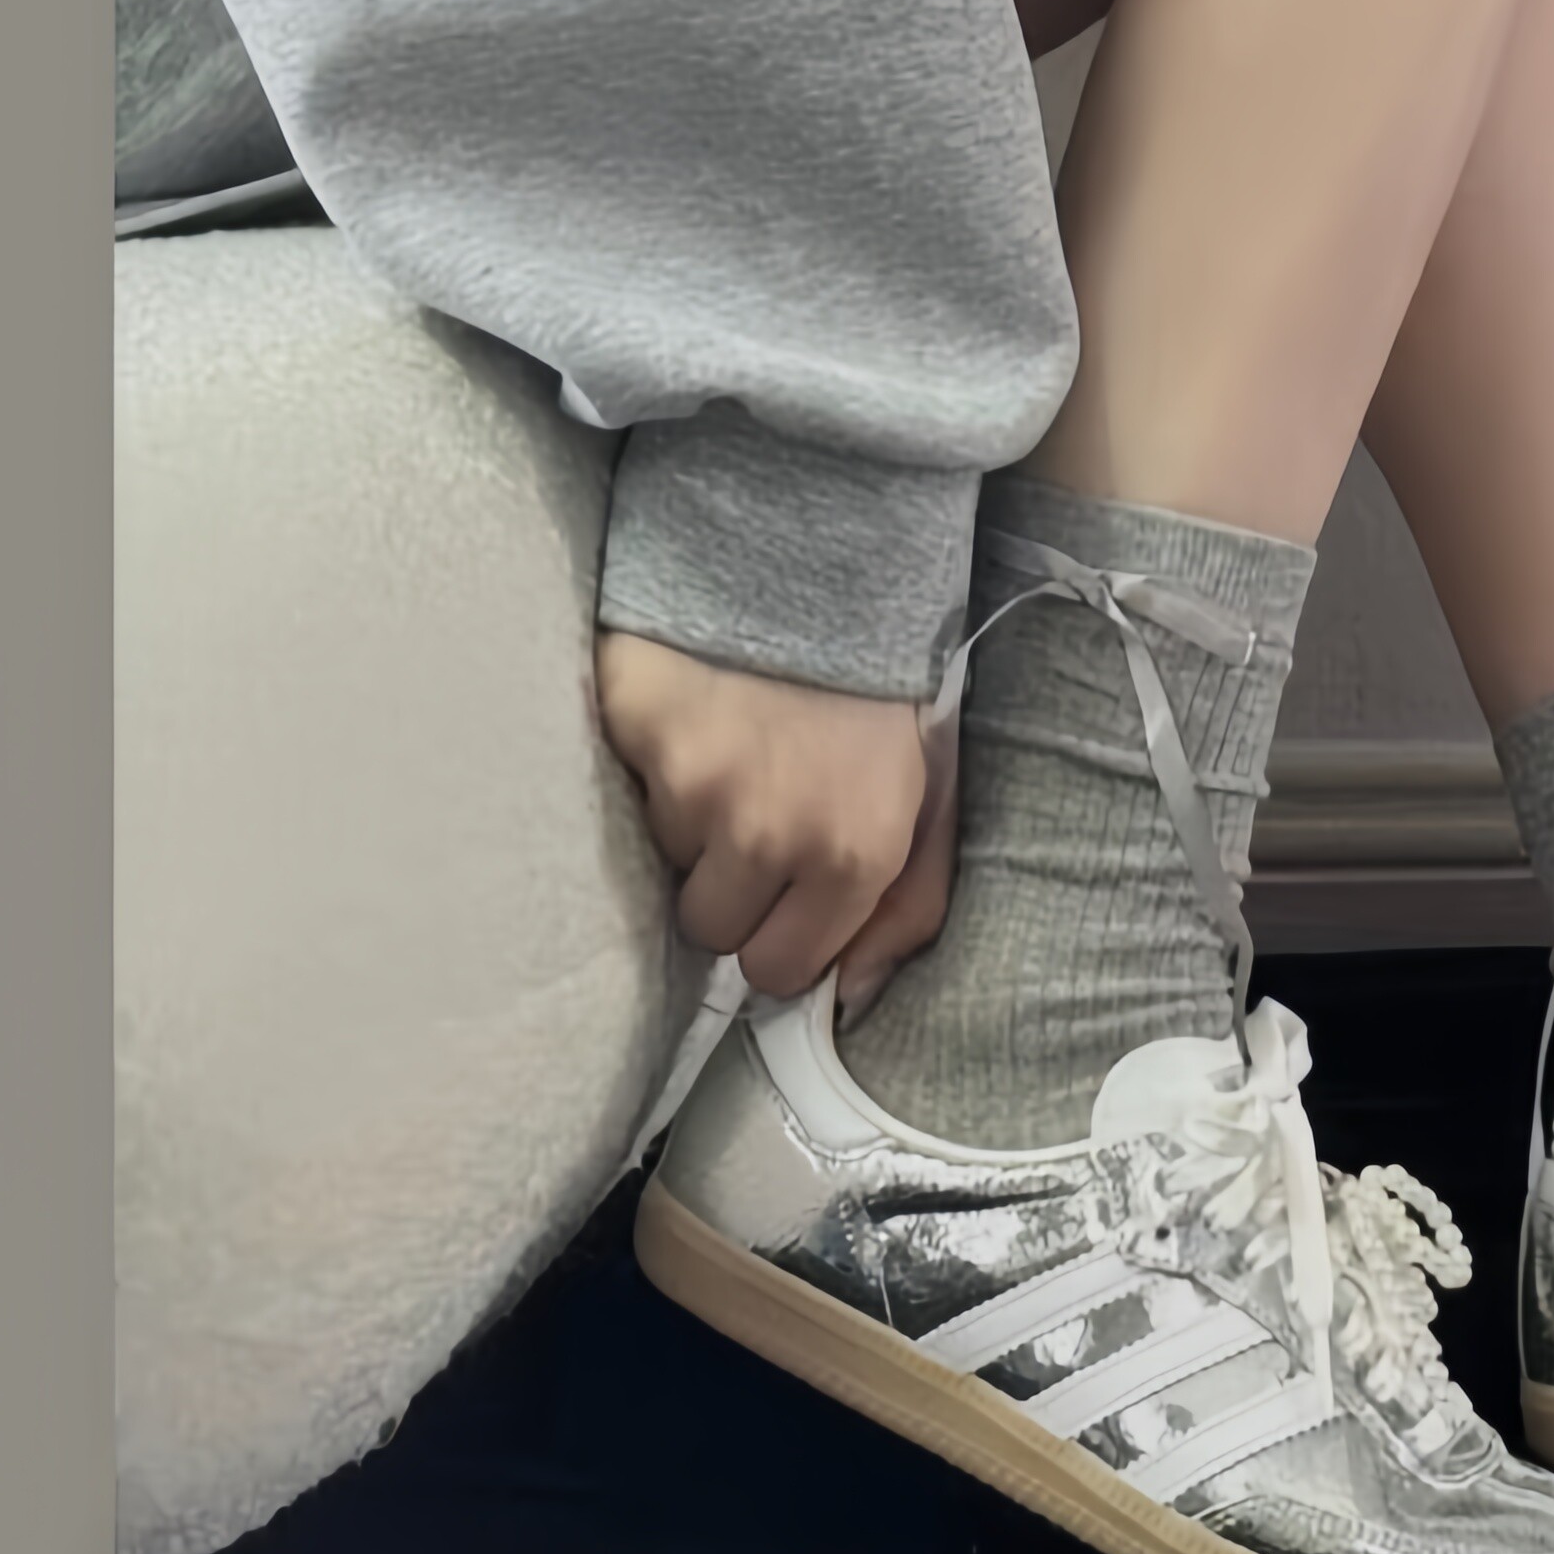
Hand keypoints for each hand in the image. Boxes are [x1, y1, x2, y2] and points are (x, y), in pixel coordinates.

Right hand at [595, 632, 955, 1010]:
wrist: (819, 556)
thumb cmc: (877, 687)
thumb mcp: (932, 791)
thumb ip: (909, 903)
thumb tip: (854, 997)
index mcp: (858, 851)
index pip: (780, 969)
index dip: (780, 929)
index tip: (788, 878)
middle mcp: (774, 831)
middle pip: (712, 929)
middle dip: (729, 881)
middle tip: (757, 802)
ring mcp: (696, 785)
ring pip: (664, 860)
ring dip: (688, 819)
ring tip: (728, 746)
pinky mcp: (637, 734)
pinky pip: (621, 797)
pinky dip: (647, 766)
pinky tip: (690, 720)